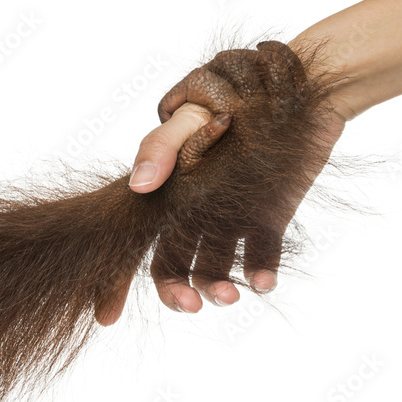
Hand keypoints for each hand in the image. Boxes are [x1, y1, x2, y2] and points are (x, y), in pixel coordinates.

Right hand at [93, 41, 344, 324]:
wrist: (293, 85)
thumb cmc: (230, 93)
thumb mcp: (189, 114)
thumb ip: (162, 147)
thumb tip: (139, 187)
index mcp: (166, 193)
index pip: (134, 243)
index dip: (116, 281)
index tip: (109, 316)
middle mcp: (195, 211)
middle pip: (174, 266)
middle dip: (179, 292)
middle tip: (193, 304)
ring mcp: (232, 216)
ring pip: (216, 267)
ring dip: (219, 286)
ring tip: (233, 294)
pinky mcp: (269, 217)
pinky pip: (261, 255)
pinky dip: (261, 272)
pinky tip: (262, 281)